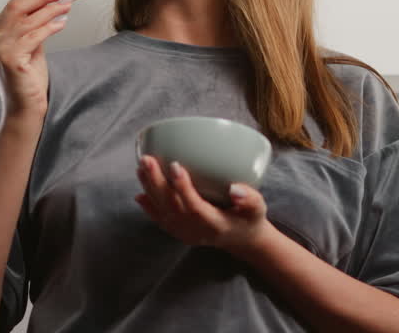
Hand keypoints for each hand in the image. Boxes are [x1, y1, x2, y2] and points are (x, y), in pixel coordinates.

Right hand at [0, 0, 72, 118]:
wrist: (25, 110)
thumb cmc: (29, 82)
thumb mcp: (31, 50)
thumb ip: (33, 30)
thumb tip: (48, 7)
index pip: (12, 7)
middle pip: (17, 8)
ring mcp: (0, 51)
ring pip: (27, 21)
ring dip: (50, 10)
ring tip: (68, 4)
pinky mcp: (12, 61)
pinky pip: (33, 37)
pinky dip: (50, 27)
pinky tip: (62, 23)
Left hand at [134, 155, 274, 259]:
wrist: (241, 239)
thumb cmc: (250, 219)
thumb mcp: (258, 209)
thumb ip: (250, 199)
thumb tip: (235, 188)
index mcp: (215, 224)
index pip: (194, 207)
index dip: (182, 187)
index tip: (175, 165)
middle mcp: (196, 231)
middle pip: (172, 207)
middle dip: (157, 183)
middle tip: (147, 159)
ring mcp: (185, 233)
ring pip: (163, 211)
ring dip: (149, 189)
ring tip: (141, 167)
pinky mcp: (180, 232)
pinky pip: (161, 220)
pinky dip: (149, 207)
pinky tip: (139, 194)